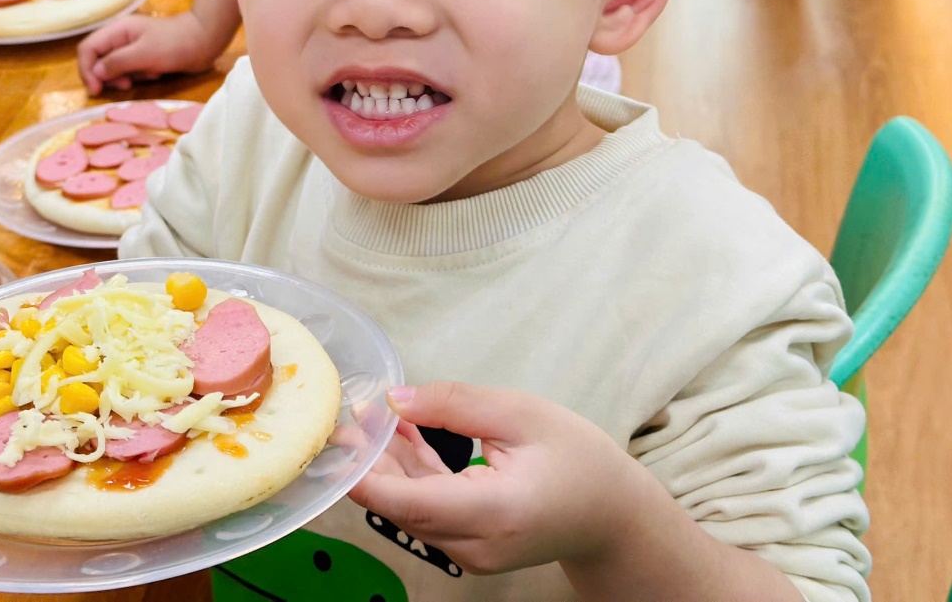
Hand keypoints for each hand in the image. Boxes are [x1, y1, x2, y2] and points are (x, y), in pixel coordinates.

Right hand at [76, 11, 221, 94]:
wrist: (205, 41)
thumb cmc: (175, 44)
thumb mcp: (143, 54)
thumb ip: (117, 62)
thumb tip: (96, 73)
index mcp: (117, 30)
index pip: (87, 49)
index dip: (86, 70)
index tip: (96, 90)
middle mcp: (120, 38)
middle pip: (98, 60)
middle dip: (108, 76)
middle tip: (126, 86)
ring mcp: (132, 47)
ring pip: (114, 68)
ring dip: (126, 77)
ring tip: (146, 76)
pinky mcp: (143, 57)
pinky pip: (131, 71)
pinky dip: (139, 75)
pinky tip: (155, 74)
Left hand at [348, 382, 652, 576]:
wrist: (611, 514)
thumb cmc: (578, 458)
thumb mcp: (521, 413)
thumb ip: (455, 405)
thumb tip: (395, 399)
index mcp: (494, 512)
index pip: (410, 501)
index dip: (366, 473)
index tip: (340, 439)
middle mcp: (477, 544)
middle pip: (404, 504)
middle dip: (371, 459)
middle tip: (351, 414)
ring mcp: (472, 553)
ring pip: (412, 508)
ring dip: (390, 464)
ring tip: (374, 417)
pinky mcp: (469, 548)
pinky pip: (429, 511)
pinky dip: (413, 475)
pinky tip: (404, 435)